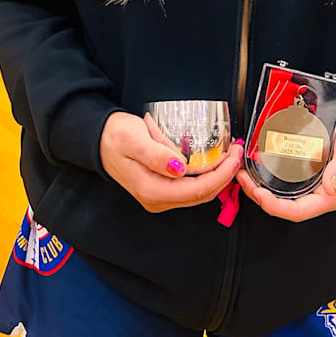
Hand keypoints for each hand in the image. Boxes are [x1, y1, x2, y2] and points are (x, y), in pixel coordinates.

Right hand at [100, 111, 242, 212]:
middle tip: (237, 152)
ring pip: (198, 192)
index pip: (197, 190)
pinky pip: (191, 187)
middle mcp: (157, 199)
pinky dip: (207, 175)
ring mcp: (160, 196)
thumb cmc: (115, 137)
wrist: (98, 139)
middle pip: (202, 194)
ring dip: (218, 176)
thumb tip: (179, 168)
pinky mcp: (162, 188)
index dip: (220, 175)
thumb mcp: (135, 140)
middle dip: (224, 175)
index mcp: (153, 191)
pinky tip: (214, 161)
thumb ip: (157, 156)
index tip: (234, 157)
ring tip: (230, 154)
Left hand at [236, 108, 335, 221]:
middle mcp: (320, 192)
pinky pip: (283, 178)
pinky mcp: (305, 170)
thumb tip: (330, 187)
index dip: (276, 207)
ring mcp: (311, 182)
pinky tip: (256, 164)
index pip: (299, 211)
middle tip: (242, 179)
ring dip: (260, 186)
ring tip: (244, 173)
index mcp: (331, 195)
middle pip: (285, 205)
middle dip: (260, 196)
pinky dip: (267, 174)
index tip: (259, 195)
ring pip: (281, 193)